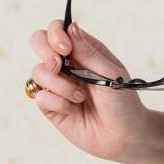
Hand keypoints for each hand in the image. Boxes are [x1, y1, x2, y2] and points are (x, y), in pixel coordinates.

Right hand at [27, 19, 154, 162]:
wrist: (124, 136)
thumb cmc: (123, 102)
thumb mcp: (110, 73)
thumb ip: (88, 52)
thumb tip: (70, 27)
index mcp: (84, 50)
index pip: (58, 29)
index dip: (55, 33)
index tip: (65, 48)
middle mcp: (68, 64)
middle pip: (38, 43)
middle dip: (46, 52)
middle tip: (59, 66)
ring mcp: (57, 84)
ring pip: (38, 71)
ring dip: (59, 85)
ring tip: (80, 97)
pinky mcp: (51, 106)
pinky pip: (39, 96)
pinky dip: (57, 102)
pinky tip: (73, 109)